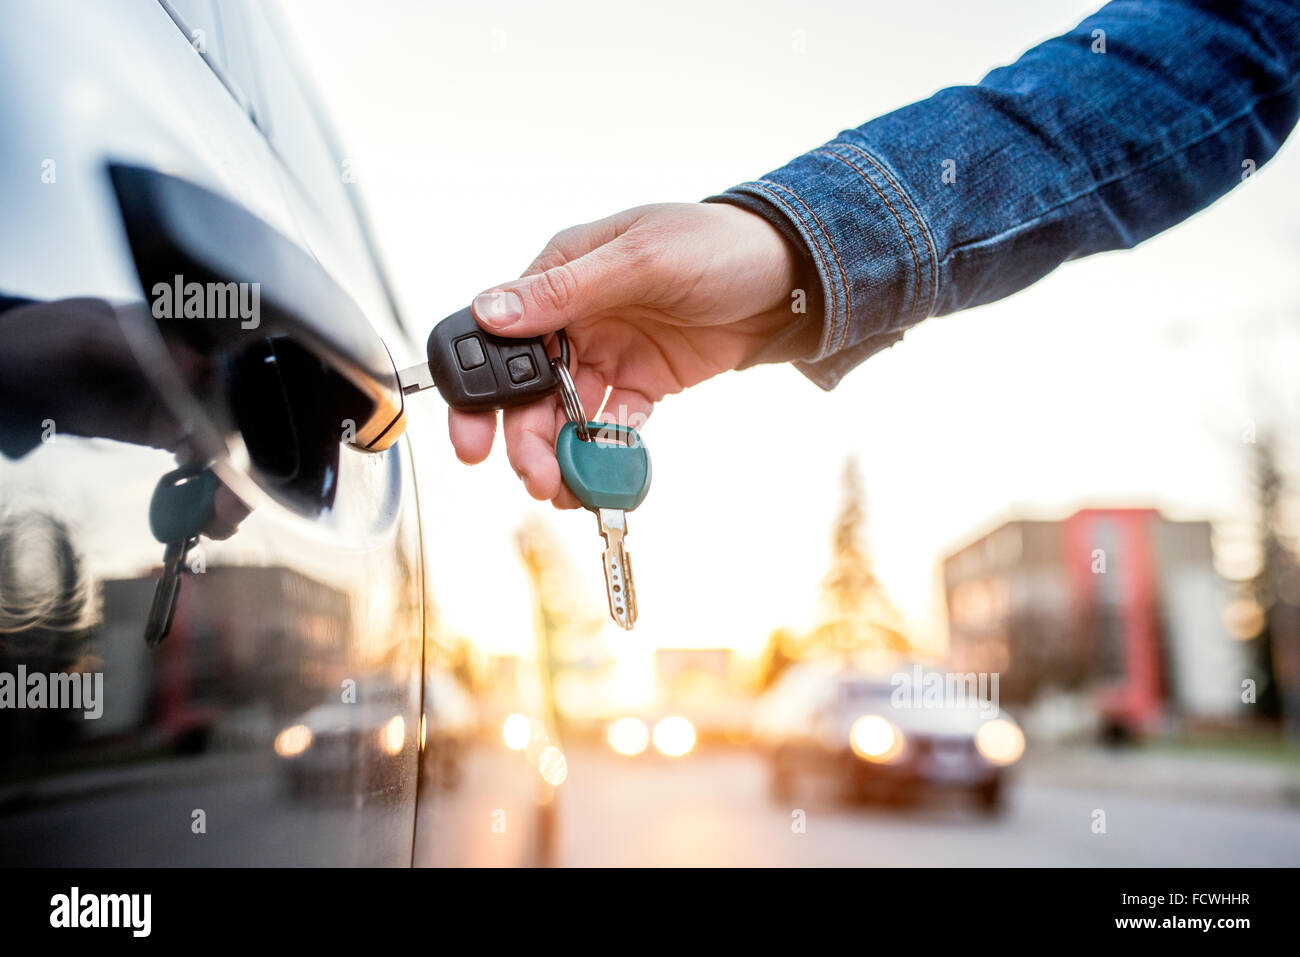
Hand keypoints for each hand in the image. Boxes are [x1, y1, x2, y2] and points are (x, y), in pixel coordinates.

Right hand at [447, 202, 808, 506]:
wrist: (790, 275)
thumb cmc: (717, 245)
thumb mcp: (641, 259)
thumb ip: (565, 290)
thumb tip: (491, 311)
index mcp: (560, 275)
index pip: (499, 337)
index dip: (479, 392)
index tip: (473, 441)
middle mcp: (576, 317)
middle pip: (527, 389)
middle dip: (525, 438)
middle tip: (537, 478)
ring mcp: (608, 353)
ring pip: (565, 415)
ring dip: (561, 455)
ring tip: (567, 492)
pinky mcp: (642, 383)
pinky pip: (611, 426)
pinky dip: (604, 453)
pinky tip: (604, 478)